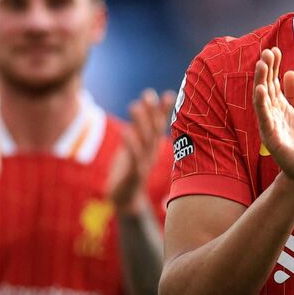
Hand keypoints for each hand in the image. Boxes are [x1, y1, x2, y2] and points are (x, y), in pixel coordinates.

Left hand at [109, 88, 174, 213]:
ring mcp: (144, 164)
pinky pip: (134, 158)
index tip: (169, 94)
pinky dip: (131, 144)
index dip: (165, 111)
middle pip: (155, 131)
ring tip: (134, 105)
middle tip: (149, 94)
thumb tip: (141, 105)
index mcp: (153, 148)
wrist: (124, 200)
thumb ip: (138, 128)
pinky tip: (125, 131)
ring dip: (141, 123)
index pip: (161, 126)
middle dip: (153, 112)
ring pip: (145, 141)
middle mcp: (152, 154)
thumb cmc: (128, 170)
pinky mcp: (134, 175)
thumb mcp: (133, 147)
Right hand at [252, 47, 293, 184]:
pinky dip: (262, 104)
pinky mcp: (272, 138)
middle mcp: (272, 113)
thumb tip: (289, 72)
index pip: (274, 82)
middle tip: (267, 51)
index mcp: (280, 106)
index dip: (274, 66)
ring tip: (261, 64)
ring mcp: (271, 125)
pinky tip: (261, 90)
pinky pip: (265, 119)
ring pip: (262, 100)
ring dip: (261, 81)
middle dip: (266, 69)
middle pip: (266, 87)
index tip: (275, 49)